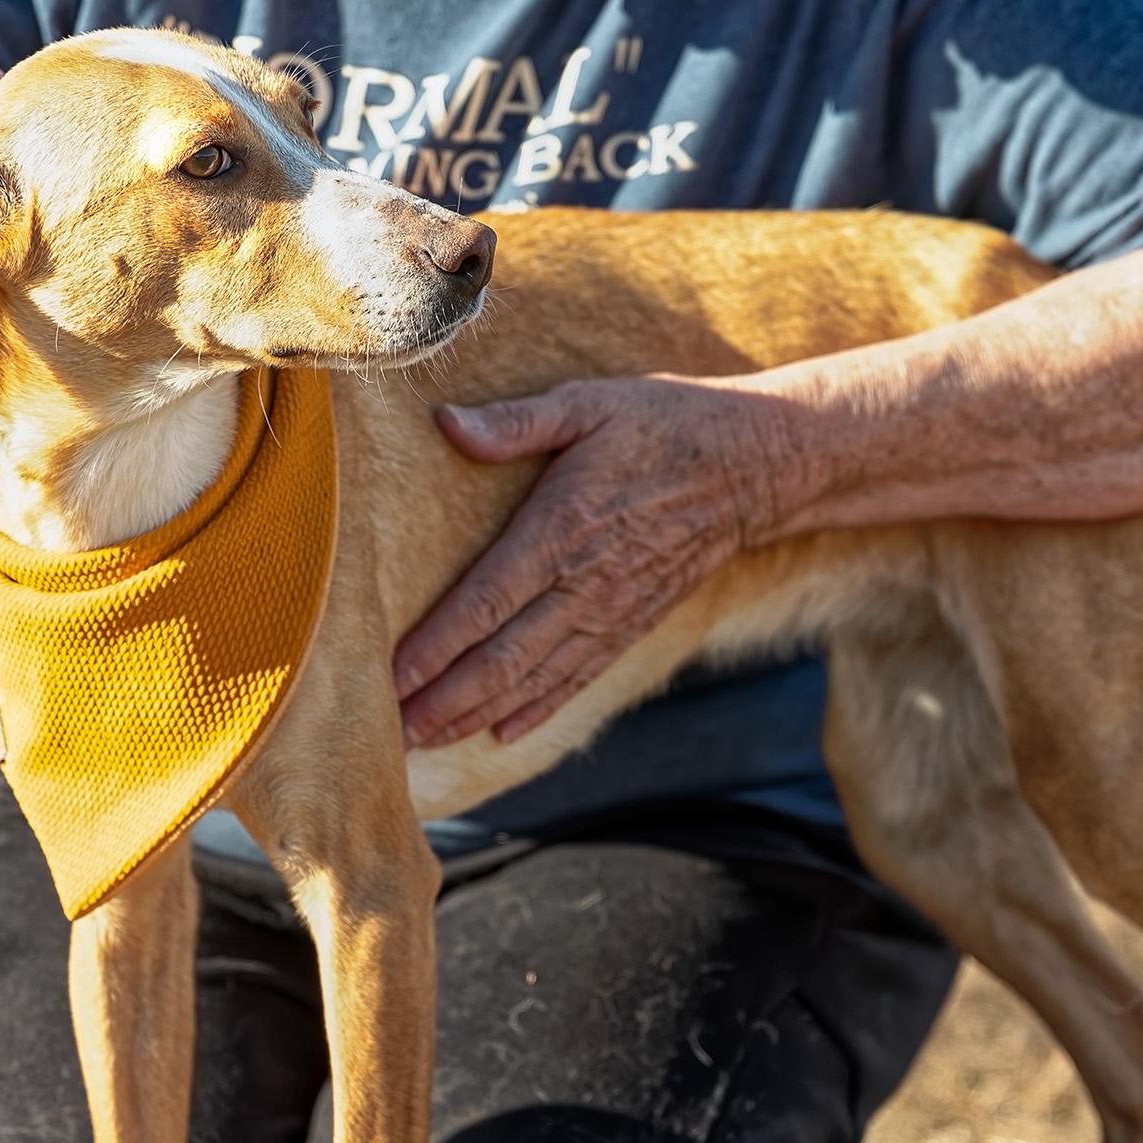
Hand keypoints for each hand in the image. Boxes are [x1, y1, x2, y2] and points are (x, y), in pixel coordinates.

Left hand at [394, 375, 804, 746]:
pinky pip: (579, 676)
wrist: (753, 466)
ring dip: (478, 713)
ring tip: (429, 739)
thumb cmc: (664, 424)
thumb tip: (446, 423)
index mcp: (564, 529)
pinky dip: (539, 708)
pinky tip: (502, 731)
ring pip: (536, 678)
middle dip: (445, 699)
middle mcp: (586, 583)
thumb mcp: (589, 403)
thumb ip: (516, 422)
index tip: (390, 678)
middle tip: (393, 730)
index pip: (486, 602)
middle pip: (503, 659)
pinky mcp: (634, 623)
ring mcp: (612, 611)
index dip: (436, 647)